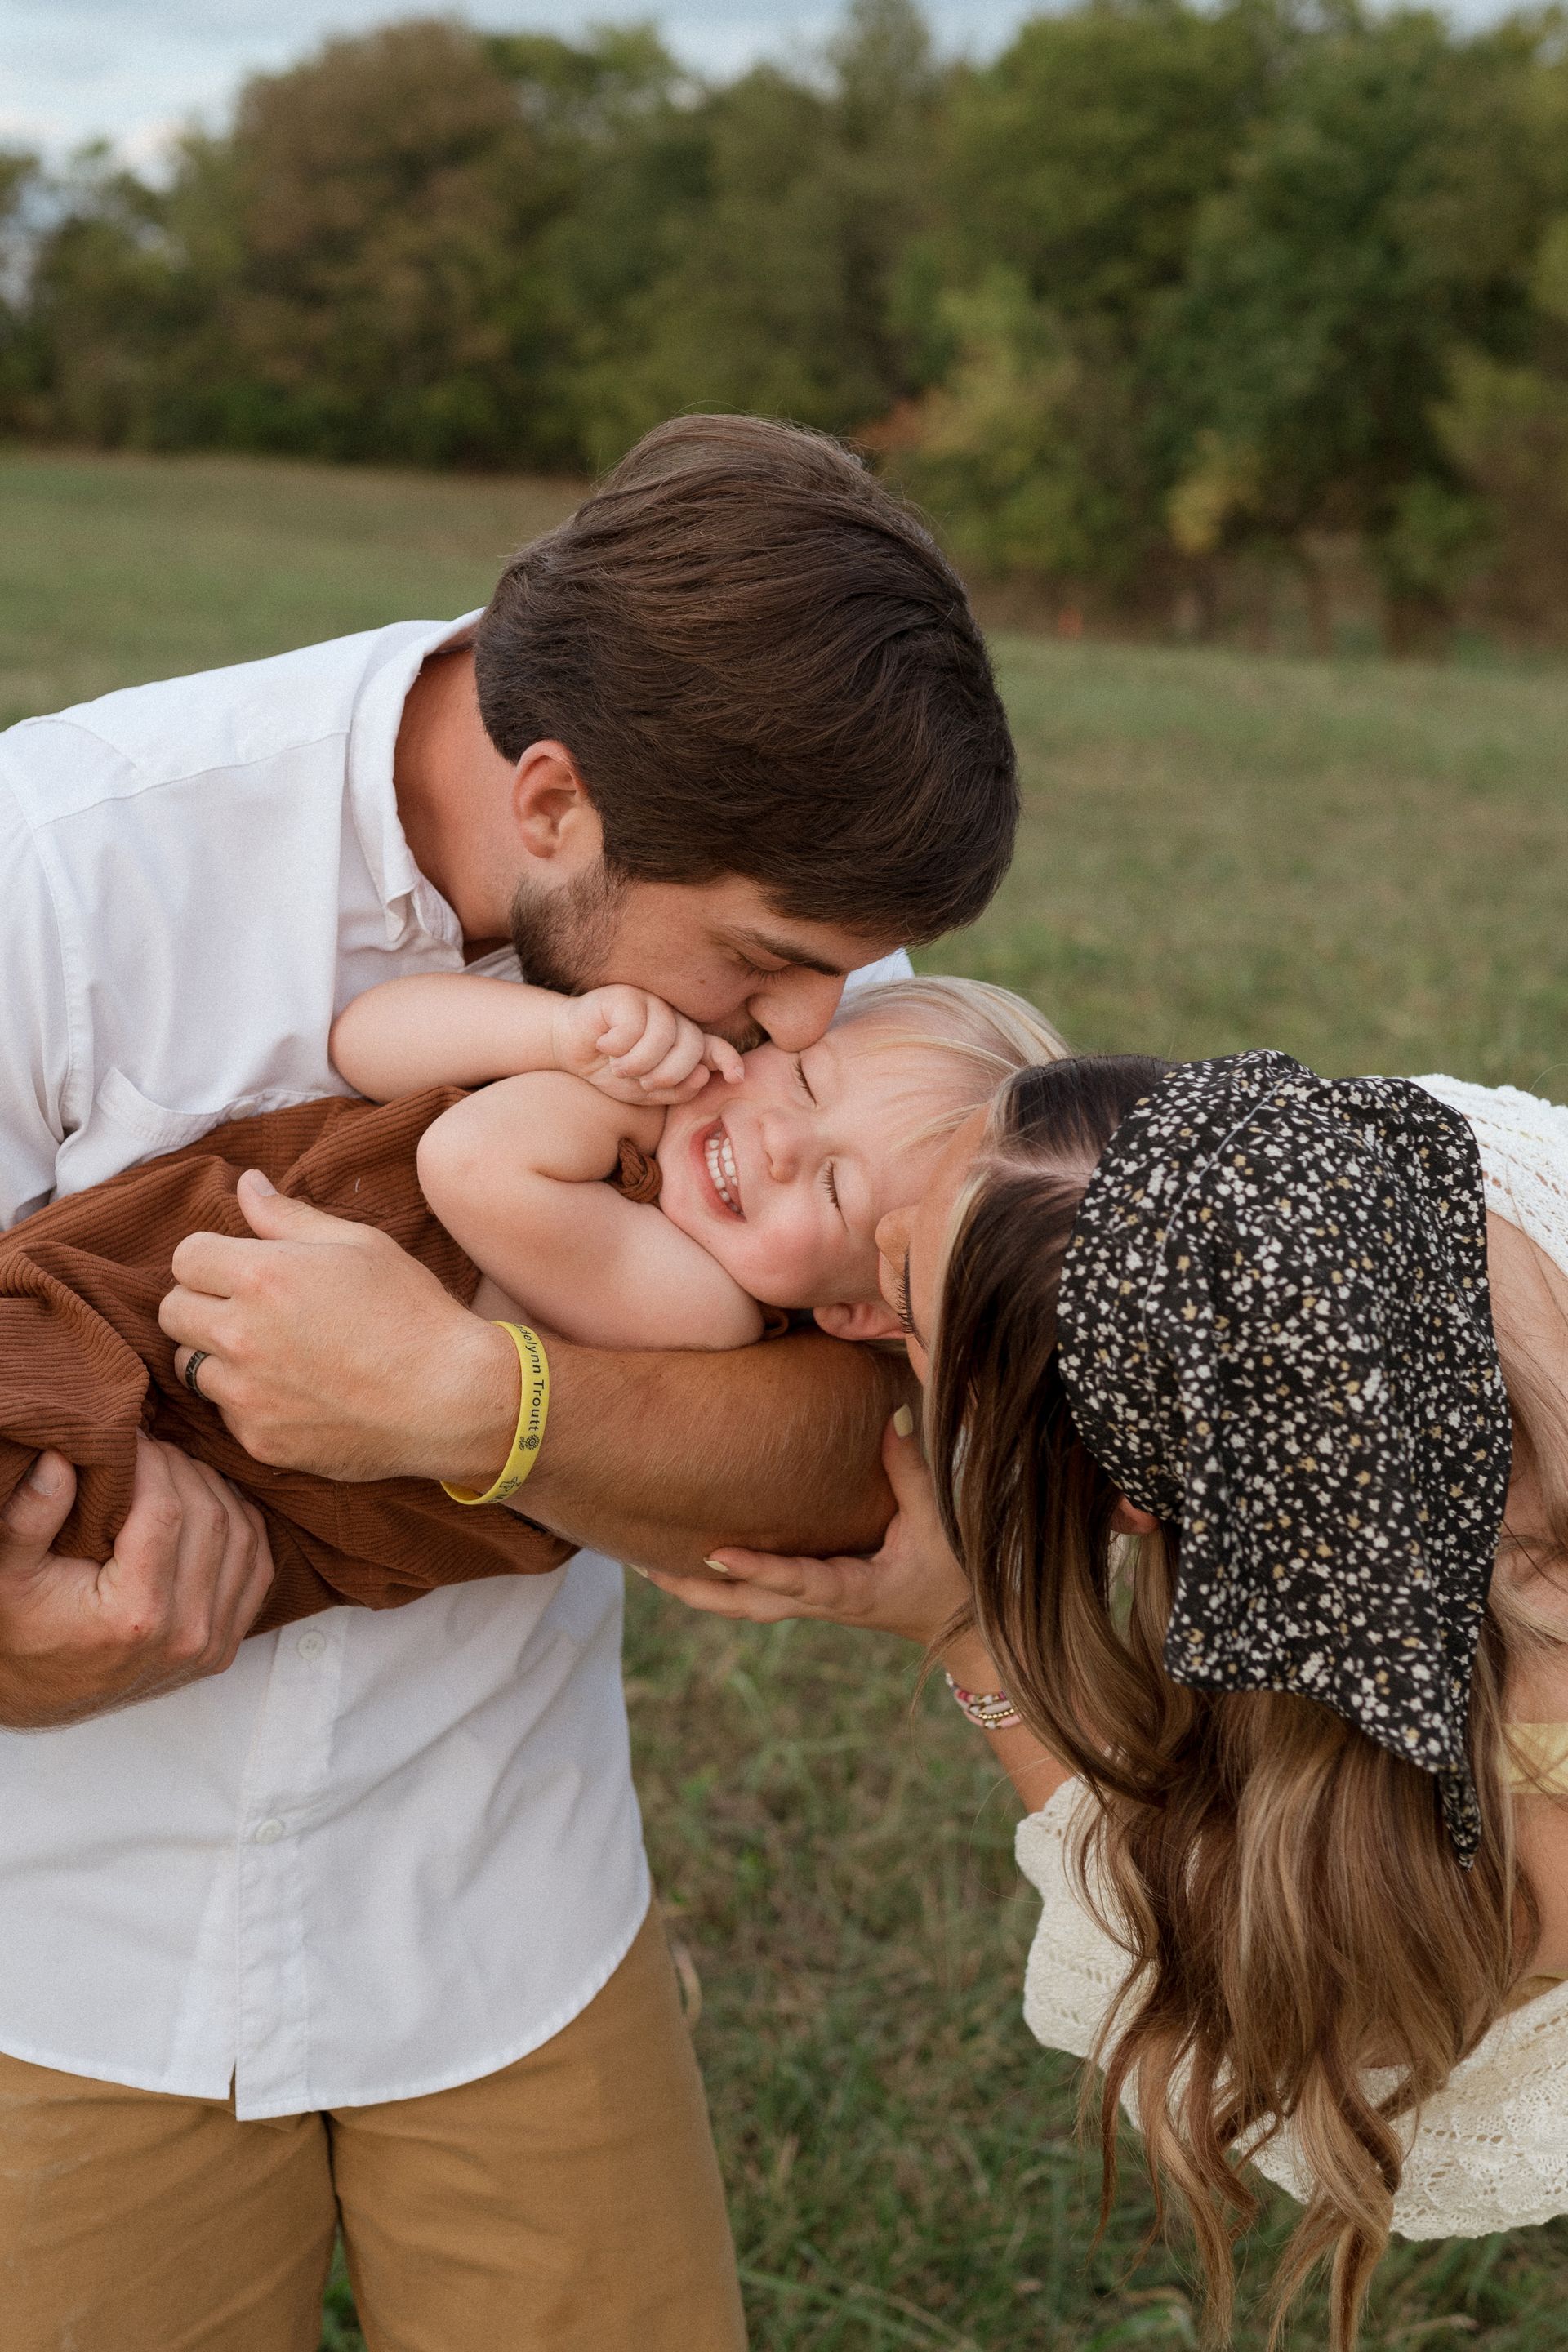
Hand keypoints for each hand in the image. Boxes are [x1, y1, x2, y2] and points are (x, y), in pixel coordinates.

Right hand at [0, 1437, 274, 1728]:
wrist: (41, 1694)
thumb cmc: (21, 1630)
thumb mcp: (5, 1574)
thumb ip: (27, 1517)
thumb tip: (60, 1457)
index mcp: (134, 1615)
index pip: (167, 1510)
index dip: (152, 1462)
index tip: (130, 1438)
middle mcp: (184, 1634)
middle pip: (210, 1517)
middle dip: (181, 1469)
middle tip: (149, 1448)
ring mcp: (211, 1644)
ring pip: (243, 1538)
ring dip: (214, 1491)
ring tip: (174, 1471)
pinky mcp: (225, 1648)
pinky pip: (257, 1569)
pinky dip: (243, 1527)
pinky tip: (211, 1504)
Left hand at [159, 1171, 520, 1483]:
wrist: (451, 1399)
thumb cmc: (411, 1312)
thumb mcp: (359, 1245)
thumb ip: (289, 1216)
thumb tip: (246, 1184)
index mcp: (262, 1276)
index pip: (185, 1257)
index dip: (212, 1258)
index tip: (242, 1268)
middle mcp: (241, 1335)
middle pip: (172, 1312)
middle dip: (203, 1303)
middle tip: (251, 1309)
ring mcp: (246, 1394)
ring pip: (191, 1366)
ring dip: (219, 1355)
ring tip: (274, 1353)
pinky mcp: (258, 1440)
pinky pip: (226, 1413)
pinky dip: (248, 1401)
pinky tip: (295, 1392)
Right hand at [552, 985, 743, 1104]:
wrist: (568, 1048)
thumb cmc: (609, 1069)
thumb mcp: (645, 1091)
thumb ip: (676, 1089)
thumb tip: (704, 1076)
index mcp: (682, 1044)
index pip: (714, 1048)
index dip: (729, 1060)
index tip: (737, 1077)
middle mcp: (673, 1021)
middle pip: (691, 1046)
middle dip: (670, 1074)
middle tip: (643, 1083)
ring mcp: (653, 1005)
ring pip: (664, 1036)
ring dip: (638, 1063)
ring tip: (618, 1067)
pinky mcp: (628, 995)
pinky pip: (635, 1025)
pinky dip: (617, 1045)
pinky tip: (604, 1044)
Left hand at [639, 1412, 970, 1647]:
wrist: (960, 1629)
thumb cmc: (950, 1576)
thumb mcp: (938, 1526)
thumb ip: (912, 1471)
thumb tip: (892, 1415)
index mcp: (849, 1592)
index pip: (794, 1582)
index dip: (755, 1570)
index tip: (714, 1554)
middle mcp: (820, 1602)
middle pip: (745, 1606)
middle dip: (694, 1589)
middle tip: (644, 1565)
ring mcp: (811, 1603)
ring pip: (741, 1606)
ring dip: (693, 1590)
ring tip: (644, 1563)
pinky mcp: (810, 1596)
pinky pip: (752, 1596)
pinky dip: (715, 1584)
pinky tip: (685, 1561)